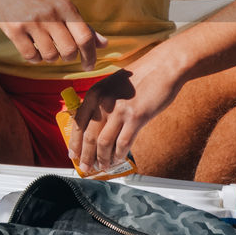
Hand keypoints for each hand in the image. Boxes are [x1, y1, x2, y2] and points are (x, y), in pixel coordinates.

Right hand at [0, 0, 106, 70]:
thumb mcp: (62, 6)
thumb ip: (82, 26)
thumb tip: (104, 45)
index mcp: (66, 7)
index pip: (85, 37)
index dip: (91, 56)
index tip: (89, 66)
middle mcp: (50, 14)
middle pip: (69, 50)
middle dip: (68, 57)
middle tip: (63, 53)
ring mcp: (31, 22)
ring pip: (50, 55)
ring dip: (49, 57)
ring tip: (45, 48)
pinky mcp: (14, 30)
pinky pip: (30, 56)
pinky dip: (34, 58)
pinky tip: (32, 50)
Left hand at [68, 60, 183, 171]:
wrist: (163, 67)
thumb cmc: (139, 77)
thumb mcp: (110, 85)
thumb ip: (100, 103)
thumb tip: (94, 126)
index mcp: (93, 94)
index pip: (78, 123)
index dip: (75, 142)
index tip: (72, 154)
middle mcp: (102, 102)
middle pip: (89, 136)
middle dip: (86, 155)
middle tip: (85, 167)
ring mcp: (119, 110)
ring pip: (104, 142)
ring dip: (102, 158)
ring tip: (101, 167)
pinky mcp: (137, 117)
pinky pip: (123, 142)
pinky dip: (119, 155)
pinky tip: (118, 160)